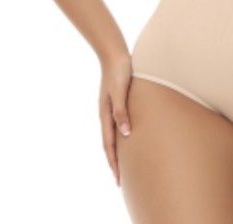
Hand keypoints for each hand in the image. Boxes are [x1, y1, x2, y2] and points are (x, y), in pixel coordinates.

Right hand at [98, 52, 132, 186]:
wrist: (114, 54)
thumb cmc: (119, 71)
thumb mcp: (121, 91)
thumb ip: (122, 111)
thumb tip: (126, 134)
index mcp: (106, 114)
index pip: (110, 144)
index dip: (114, 162)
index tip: (118, 178)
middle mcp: (106, 114)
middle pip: (109, 143)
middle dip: (114, 162)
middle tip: (120, 180)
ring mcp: (110, 108)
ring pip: (112, 135)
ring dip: (116, 150)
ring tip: (122, 163)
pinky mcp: (115, 102)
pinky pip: (116, 124)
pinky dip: (119, 136)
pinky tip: (126, 137)